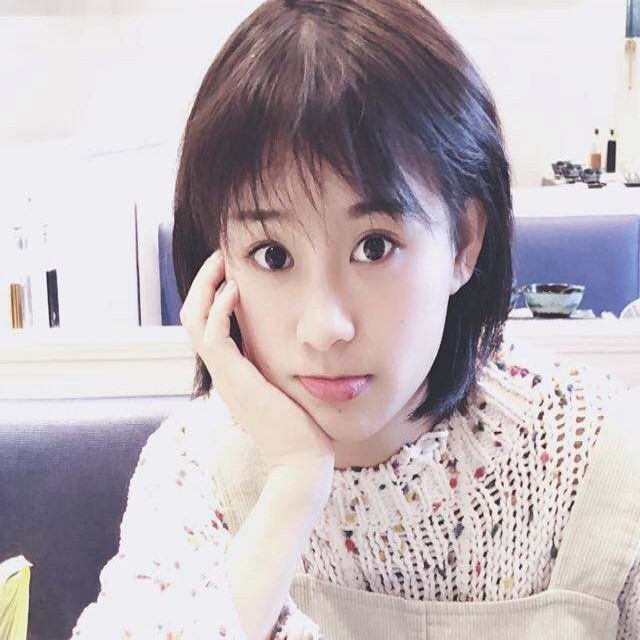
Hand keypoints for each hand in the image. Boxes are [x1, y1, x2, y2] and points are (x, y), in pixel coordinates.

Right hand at [179, 249, 335, 480]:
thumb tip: (292, 343)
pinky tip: (236, 289)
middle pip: (192, 317)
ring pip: (194, 321)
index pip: (207, 324)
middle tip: (221, 256)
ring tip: (222, 261)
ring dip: (206, 286)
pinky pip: (214, 336)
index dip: (212, 294)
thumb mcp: (284, 386)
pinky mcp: (234, 379)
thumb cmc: (301, 425)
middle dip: (203, 282)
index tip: (232, 269)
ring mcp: (224, 375)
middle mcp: (222, 371)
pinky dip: (220, 308)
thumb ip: (278, 365)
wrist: (300, 459)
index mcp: (231, 371)